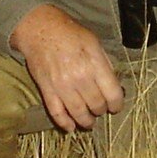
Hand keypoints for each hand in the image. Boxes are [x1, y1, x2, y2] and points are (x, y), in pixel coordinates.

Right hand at [9, 3, 126, 131]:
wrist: (39, 29)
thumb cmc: (69, 33)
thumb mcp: (94, 42)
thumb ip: (105, 64)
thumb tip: (114, 84)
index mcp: (95, 64)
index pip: (113, 94)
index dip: (117, 104)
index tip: (115, 106)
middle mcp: (80, 78)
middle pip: (97, 106)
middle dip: (101, 110)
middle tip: (100, 109)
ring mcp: (62, 86)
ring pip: (79, 113)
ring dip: (87, 121)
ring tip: (89, 122)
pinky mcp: (47, 90)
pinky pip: (57, 113)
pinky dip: (65, 123)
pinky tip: (71, 127)